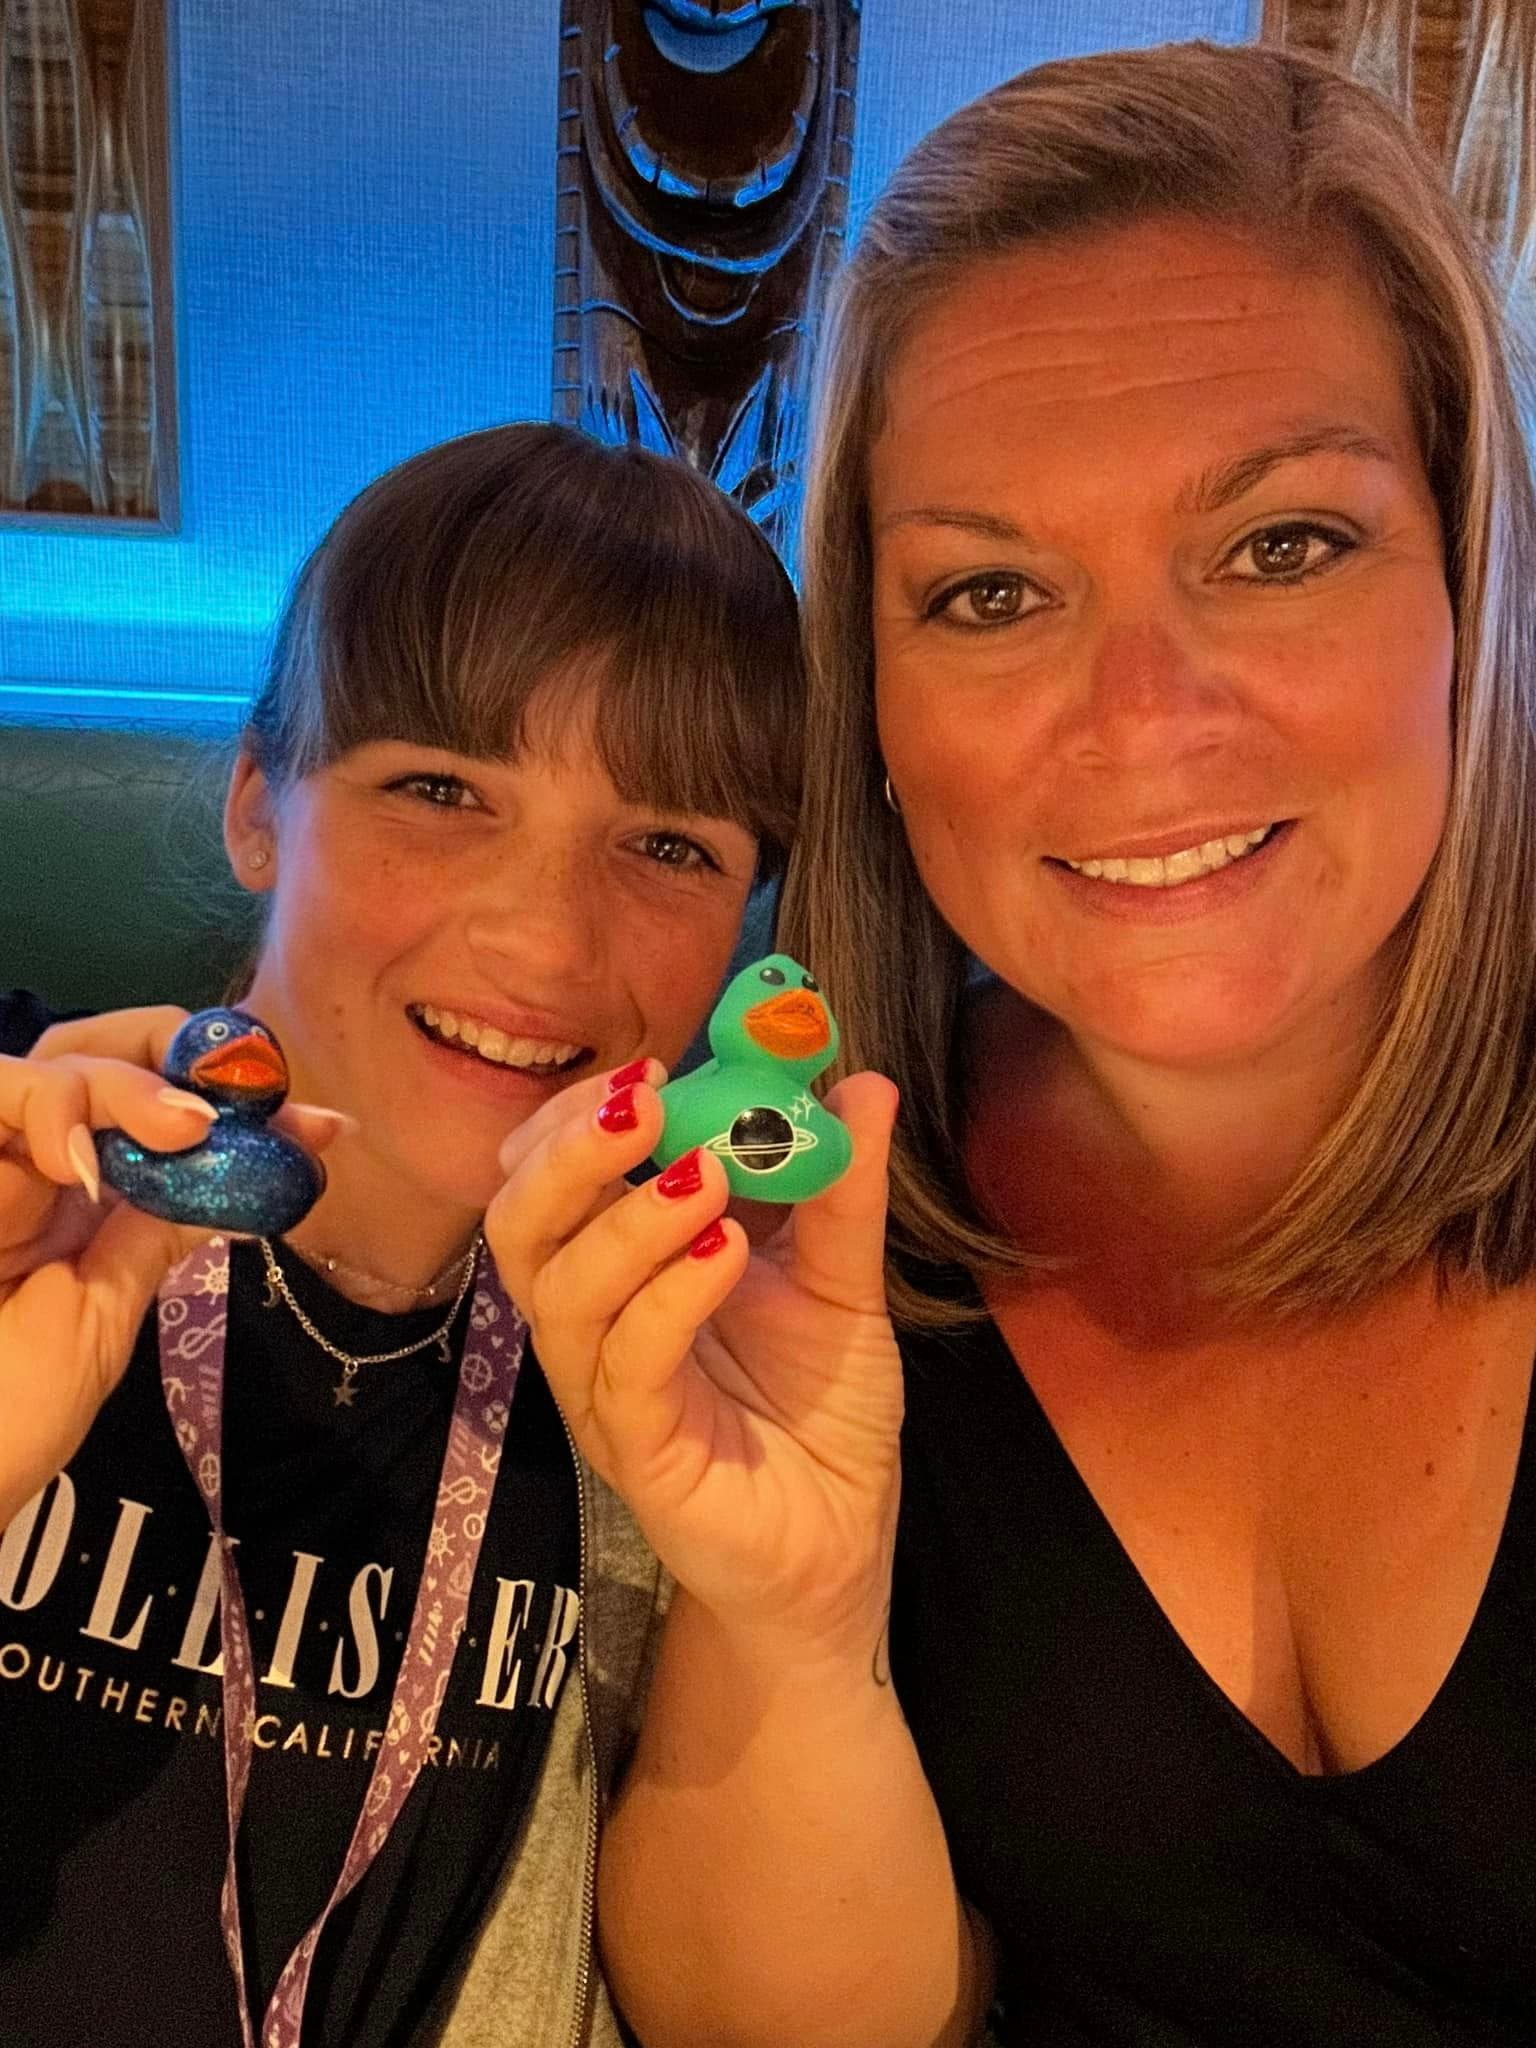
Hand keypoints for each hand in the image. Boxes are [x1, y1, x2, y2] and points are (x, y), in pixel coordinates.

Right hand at [0, 1006, 344, 1524]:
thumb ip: (159, 1230)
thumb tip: (253, 1176)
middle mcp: (31, 1160)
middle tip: (254, 1100)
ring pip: (57, 1061)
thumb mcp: (106, 1308)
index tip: (319, 1126)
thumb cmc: (9, 1406)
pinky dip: (48, 1107)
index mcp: (78, 1193)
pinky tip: (78, 1167)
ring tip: (185, 1129)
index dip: (233, 1099)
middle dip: (184, 1060)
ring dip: (129, 1082)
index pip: (158, 1105)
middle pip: (105, 1053)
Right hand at [486, 1064, 903, 1656]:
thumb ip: (842, 1189)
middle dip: (572, 1151)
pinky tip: (726, 1255)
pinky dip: (668, 1297)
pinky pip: (624, 1366)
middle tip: (649, 1101)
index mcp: (622, 1272)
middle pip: (520, 1223)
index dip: (580, 1117)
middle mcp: (594, 1326)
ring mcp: (606, 1391)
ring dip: (627, 1219)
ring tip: (710, 1179)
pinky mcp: (637, 1453)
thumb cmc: (820, 1414)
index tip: (654, 1065)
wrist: (839, 1547)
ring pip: (559, 1292)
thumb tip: (862, 1080)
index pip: (550, 1177)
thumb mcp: (841, 1282)